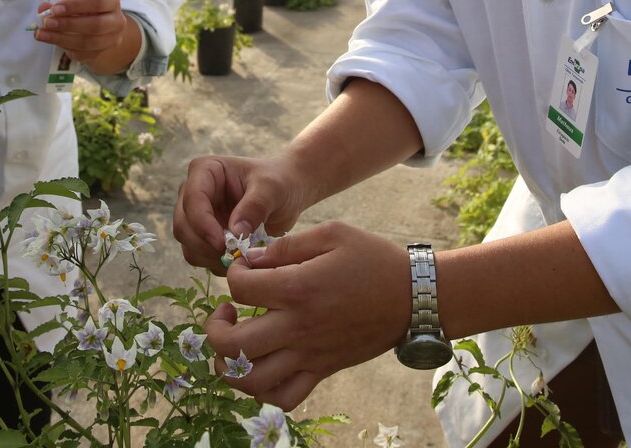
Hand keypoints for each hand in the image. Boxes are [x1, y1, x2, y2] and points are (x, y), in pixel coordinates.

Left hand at [33, 0, 134, 70]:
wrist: (102, 30)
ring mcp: (111, 40)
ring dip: (62, 39)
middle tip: (47, 23)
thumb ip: (60, 5)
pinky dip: (65, 48)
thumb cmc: (87, 11)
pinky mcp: (101, 54)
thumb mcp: (77, 3)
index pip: (97, 2)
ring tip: (43, 34)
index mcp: (112, 3)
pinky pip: (82, 54)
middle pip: (95, 25)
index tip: (55, 9)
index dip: (75, 6)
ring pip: (87, 43)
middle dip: (68, 24)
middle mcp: (117, 22)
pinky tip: (52, 41)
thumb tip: (43, 8)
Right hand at [173, 154, 309, 271]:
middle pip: (183, 225)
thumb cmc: (279, 182)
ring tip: (240, 255)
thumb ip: (255, 206)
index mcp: (205, 171)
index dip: (202, 224)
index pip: (193, 199)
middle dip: (206, 244)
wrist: (287, 193)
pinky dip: (215, 263)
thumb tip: (235, 232)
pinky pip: (198, 256)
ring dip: (210, 257)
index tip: (223, 243)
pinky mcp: (202, 235)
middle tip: (235, 254)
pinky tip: (238, 259)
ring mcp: (196, 215)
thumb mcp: (272, 189)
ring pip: (187, 244)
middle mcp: (193, 192)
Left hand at [205, 221, 410, 409]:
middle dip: (215, 327)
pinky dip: (261, 389)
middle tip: (227, 311)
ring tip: (235, 344)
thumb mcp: (333, 234)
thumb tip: (250, 260)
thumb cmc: (373, 259)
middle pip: (233, 344)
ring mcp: (309, 355)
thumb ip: (287, 246)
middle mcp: (299, 328)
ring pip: (250, 380)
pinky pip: (283, 397)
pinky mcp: (322, 372)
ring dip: (229, 365)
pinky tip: (261, 365)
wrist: (414, 297)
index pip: (240, 288)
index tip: (246, 266)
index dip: (233, 272)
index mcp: (299, 289)